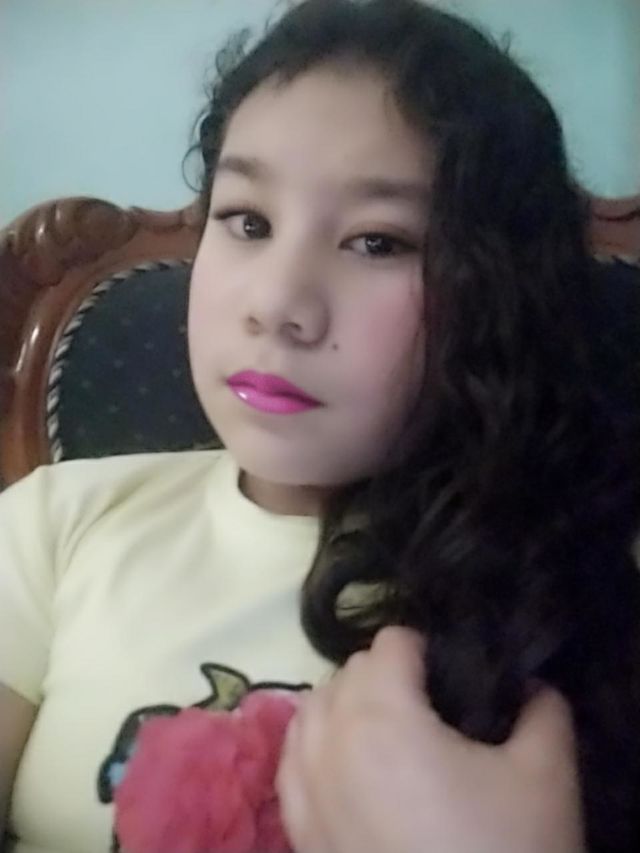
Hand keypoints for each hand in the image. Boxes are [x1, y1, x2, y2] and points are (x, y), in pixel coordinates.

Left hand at [276, 626, 584, 852]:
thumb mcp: (544, 776)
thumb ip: (542, 710)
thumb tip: (531, 686)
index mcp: (381, 716)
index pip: (390, 644)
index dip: (426, 651)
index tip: (453, 679)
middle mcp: (329, 742)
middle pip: (348, 672)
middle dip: (387, 676)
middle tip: (431, 709)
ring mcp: (304, 789)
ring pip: (312, 710)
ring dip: (346, 706)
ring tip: (389, 734)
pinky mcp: (297, 833)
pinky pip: (291, 760)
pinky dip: (314, 746)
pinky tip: (346, 766)